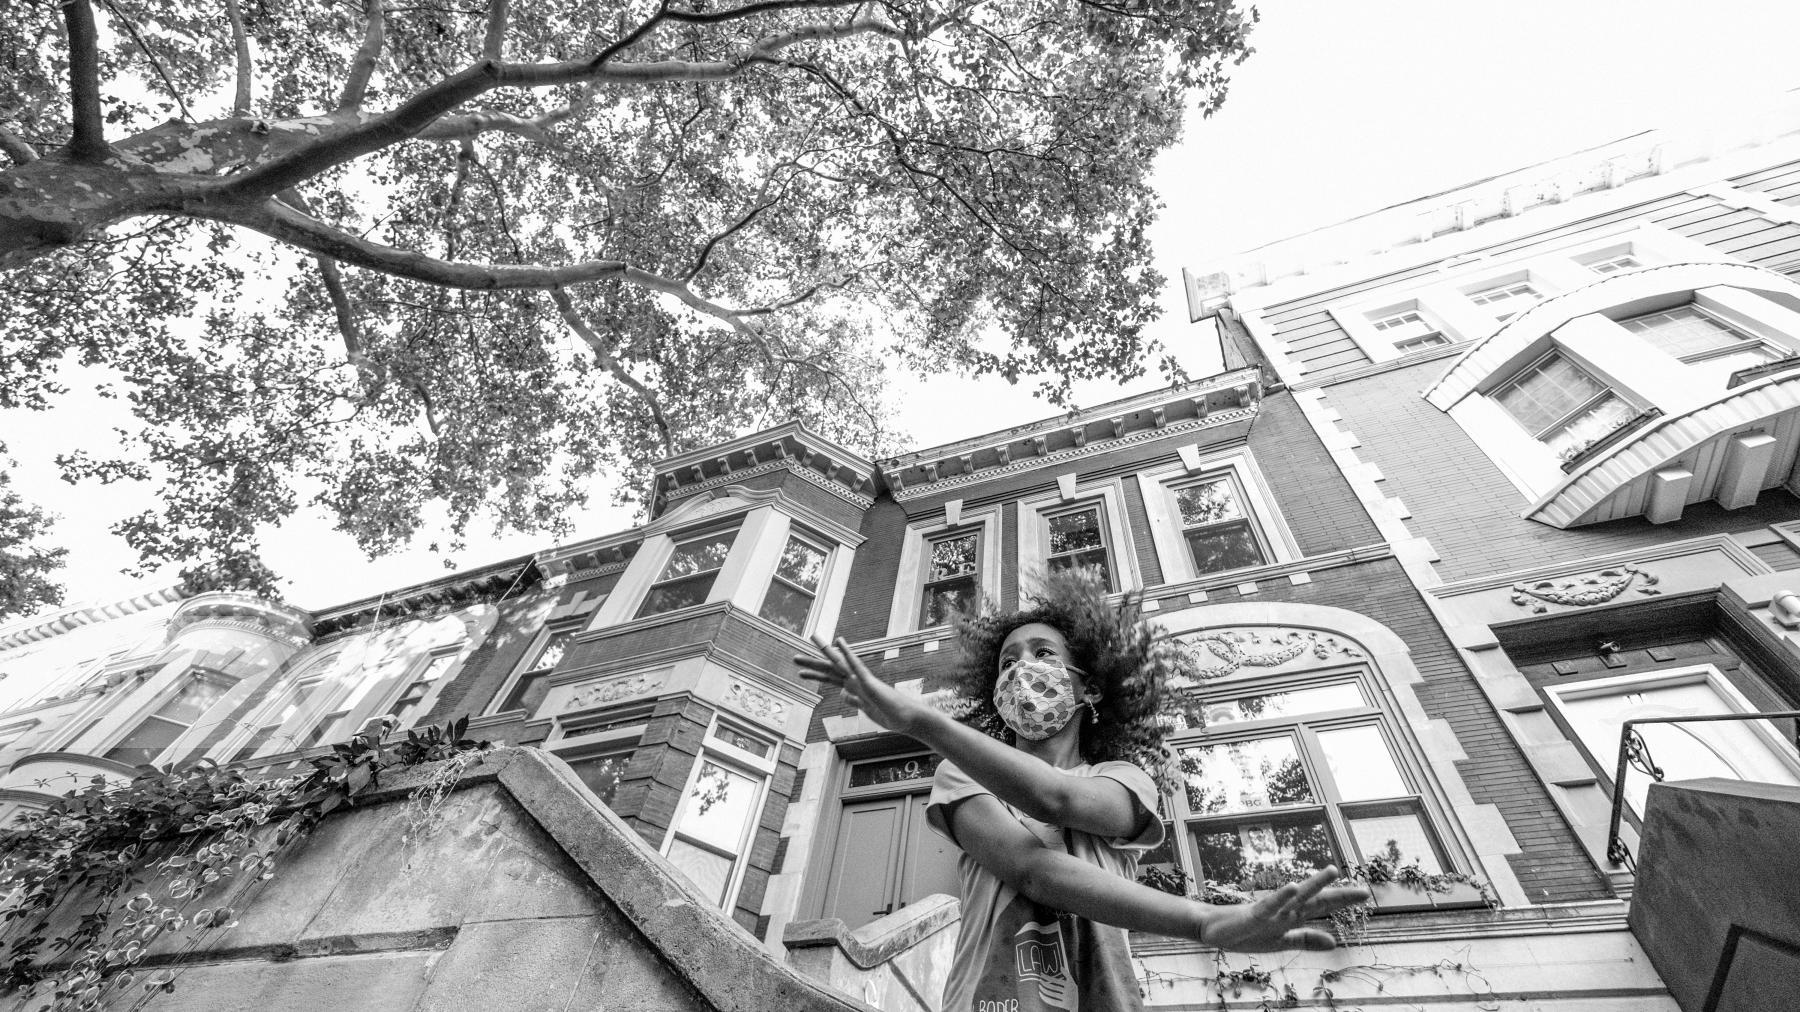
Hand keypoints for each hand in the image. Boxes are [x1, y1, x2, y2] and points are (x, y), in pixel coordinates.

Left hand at [794, 636, 929, 735]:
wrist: (908, 719)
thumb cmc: (890, 714)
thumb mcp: (865, 709)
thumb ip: (854, 700)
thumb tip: (842, 693)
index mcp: (854, 688)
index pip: (830, 678)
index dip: (815, 674)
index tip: (801, 670)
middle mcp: (856, 681)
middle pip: (830, 669)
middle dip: (812, 663)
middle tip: (794, 658)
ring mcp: (862, 680)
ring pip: (839, 664)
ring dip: (825, 651)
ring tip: (812, 637)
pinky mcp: (869, 683)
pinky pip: (856, 665)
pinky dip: (847, 653)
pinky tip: (840, 641)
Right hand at [1196, 867, 1369, 952]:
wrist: (1212, 930)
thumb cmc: (1245, 933)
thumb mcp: (1281, 942)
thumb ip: (1306, 940)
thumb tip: (1334, 942)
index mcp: (1292, 918)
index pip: (1322, 907)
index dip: (1342, 901)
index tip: (1365, 895)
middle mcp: (1284, 911)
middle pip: (1316, 901)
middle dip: (1339, 896)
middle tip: (1363, 891)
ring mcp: (1269, 912)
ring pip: (1296, 898)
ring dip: (1314, 885)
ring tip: (1332, 872)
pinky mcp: (1253, 915)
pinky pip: (1270, 905)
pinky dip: (1282, 896)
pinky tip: (1294, 887)